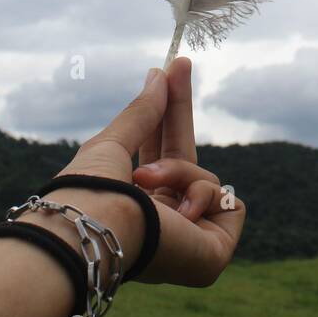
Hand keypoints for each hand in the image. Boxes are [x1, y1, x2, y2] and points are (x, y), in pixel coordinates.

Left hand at [48, 57, 245, 286]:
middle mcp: (160, 225)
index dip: (165, 113)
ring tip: (146, 183)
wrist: (94, 230)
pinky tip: (177, 216)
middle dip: (179, 111)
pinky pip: (229, 202)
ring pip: (206, 179)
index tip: (170, 72)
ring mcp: (187, 240)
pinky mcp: (213, 253)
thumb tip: (159, 75)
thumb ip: (141, 113)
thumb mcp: (111, 144)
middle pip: (184, 159)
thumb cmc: (88, 194)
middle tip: (180, 63)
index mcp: (132, 207)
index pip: (157, 153)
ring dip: (179, 170)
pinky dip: (203, 197)